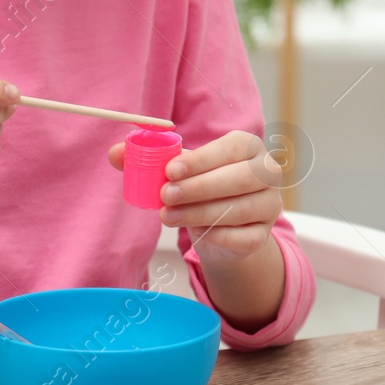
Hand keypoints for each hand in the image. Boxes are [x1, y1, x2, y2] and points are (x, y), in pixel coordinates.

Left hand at [107, 130, 282, 265]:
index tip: (169, 171)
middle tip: (165, 196)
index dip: (201, 160)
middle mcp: (267, 172)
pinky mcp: (264, 234)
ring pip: (238, 210)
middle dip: (198, 188)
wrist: (219, 226)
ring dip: (198, 213)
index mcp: (247, 147)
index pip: (231, 148)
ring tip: (168, 215)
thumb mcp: (177, 169)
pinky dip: (216, 236)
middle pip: (239, 179)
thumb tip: (115, 153)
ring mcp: (270, 204)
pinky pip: (243, 237)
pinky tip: (196, 232)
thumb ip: (146, 158)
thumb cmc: (199, 186)